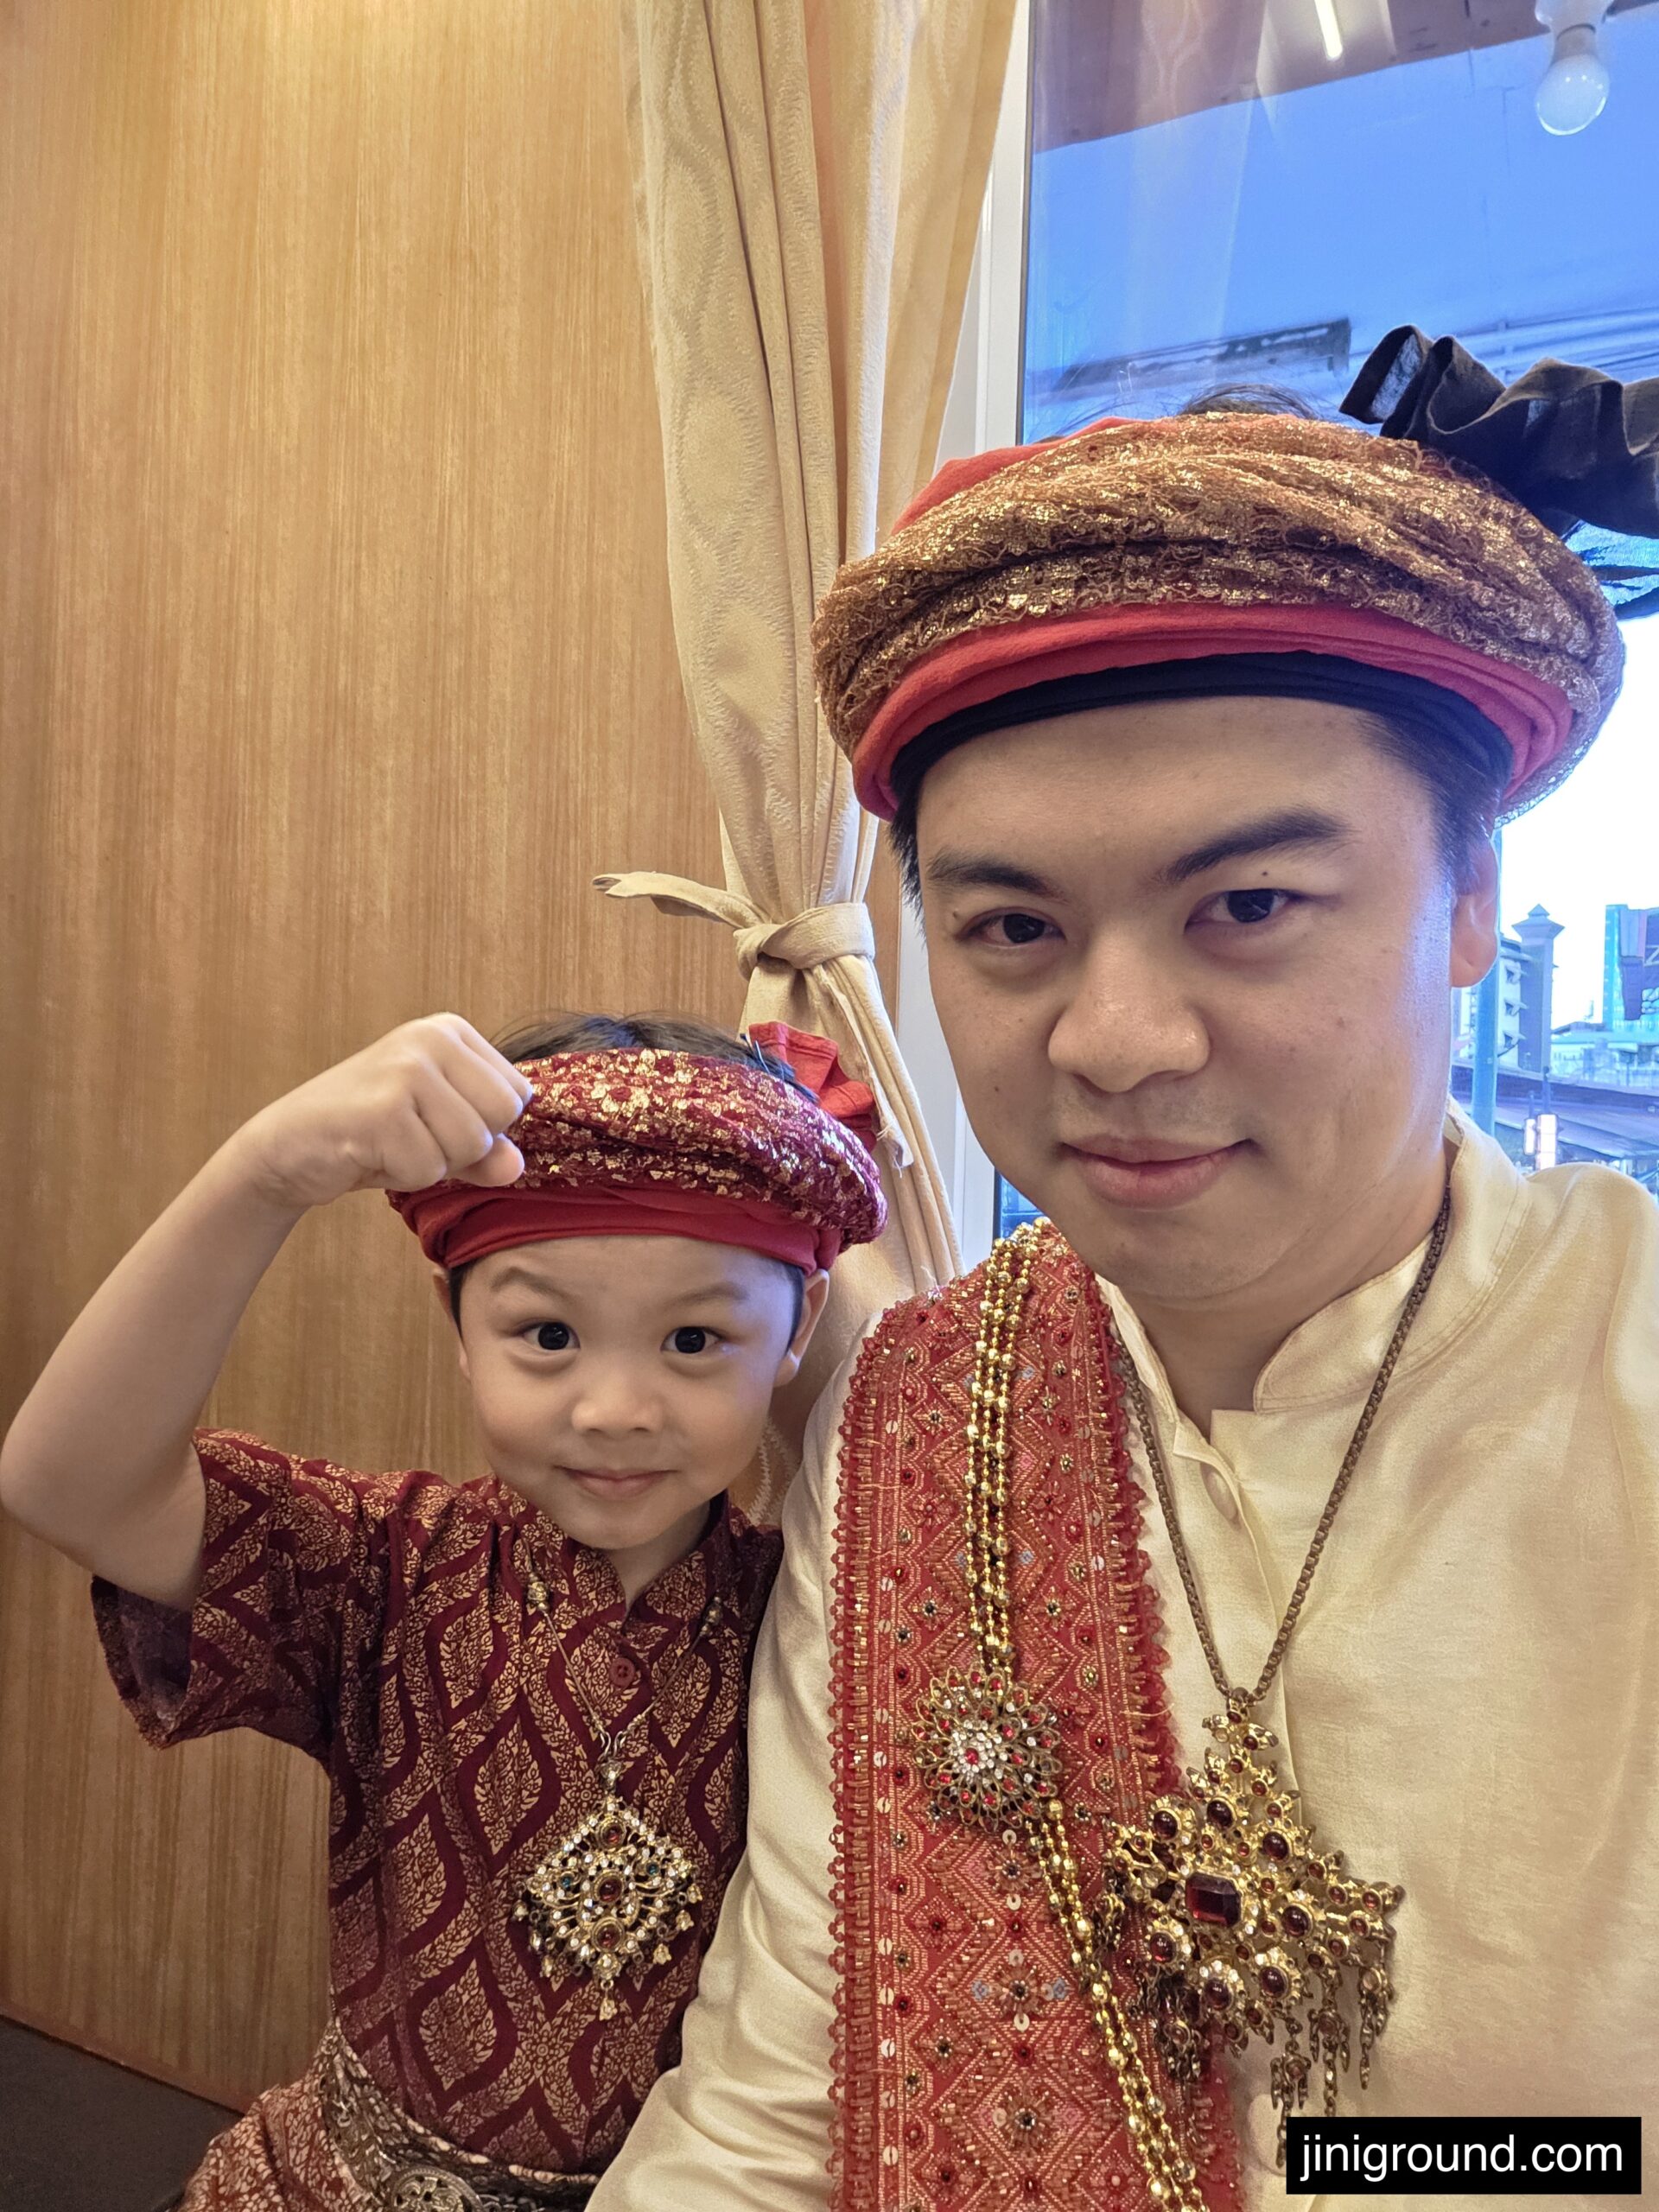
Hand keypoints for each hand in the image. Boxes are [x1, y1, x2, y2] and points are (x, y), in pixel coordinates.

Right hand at [226, 1015, 535, 1212]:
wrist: (286, 1147)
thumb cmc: (368, 1136)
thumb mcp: (438, 1137)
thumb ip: (484, 1150)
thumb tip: (515, 1165)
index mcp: (450, 1032)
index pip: (517, 1095)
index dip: (484, 1127)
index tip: (433, 1122)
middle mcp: (431, 1038)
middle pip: (502, 1117)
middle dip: (463, 1148)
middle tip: (411, 1138)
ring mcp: (406, 1069)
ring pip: (471, 1144)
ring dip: (431, 1163)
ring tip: (390, 1144)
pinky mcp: (382, 1109)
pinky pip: (429, 1167)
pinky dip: (402, 1176)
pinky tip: (370, 1154)